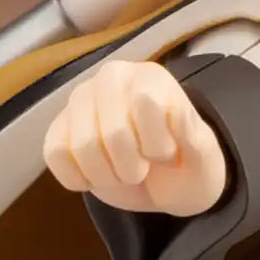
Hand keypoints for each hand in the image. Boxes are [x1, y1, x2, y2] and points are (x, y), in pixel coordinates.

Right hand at [43, 59, 227, 215]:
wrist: (161, 182)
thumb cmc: (184, 164)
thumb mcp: (203, 155)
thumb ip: (191, 132)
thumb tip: (169, 106)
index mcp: (151, 77)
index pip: (144, 104)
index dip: (157, 145)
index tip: (168, 152)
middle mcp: (112, 78)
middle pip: (112, 133)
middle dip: (131, 166)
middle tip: (143, 169)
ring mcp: (81, 100)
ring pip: (81, 146)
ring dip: (106, 176)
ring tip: (121, 172)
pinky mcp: (59, 127)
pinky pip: (55, 154)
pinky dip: (78, 177)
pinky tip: (97, 175)